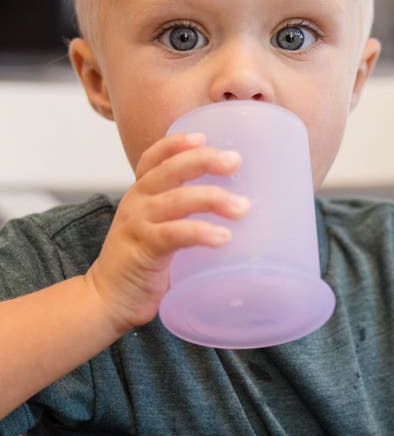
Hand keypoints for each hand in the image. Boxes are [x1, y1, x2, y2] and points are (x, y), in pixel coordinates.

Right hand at [85, 131, 249, 333]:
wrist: (107, 299)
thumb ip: (183, 213)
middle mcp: (137, 202)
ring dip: (213, 198)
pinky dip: (201, 232)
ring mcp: (138, 224)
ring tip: (243, 207)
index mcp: (141, 194)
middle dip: (204, 160)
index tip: (203, 136)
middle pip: (170, 170)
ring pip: (177, 199)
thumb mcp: (159, 227)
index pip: (154, 157)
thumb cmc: (142, 262)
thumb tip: (237, 206)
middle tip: (235, 160)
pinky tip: (223, 237)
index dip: (176, 143)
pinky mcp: (144, 249)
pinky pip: (175, 234)